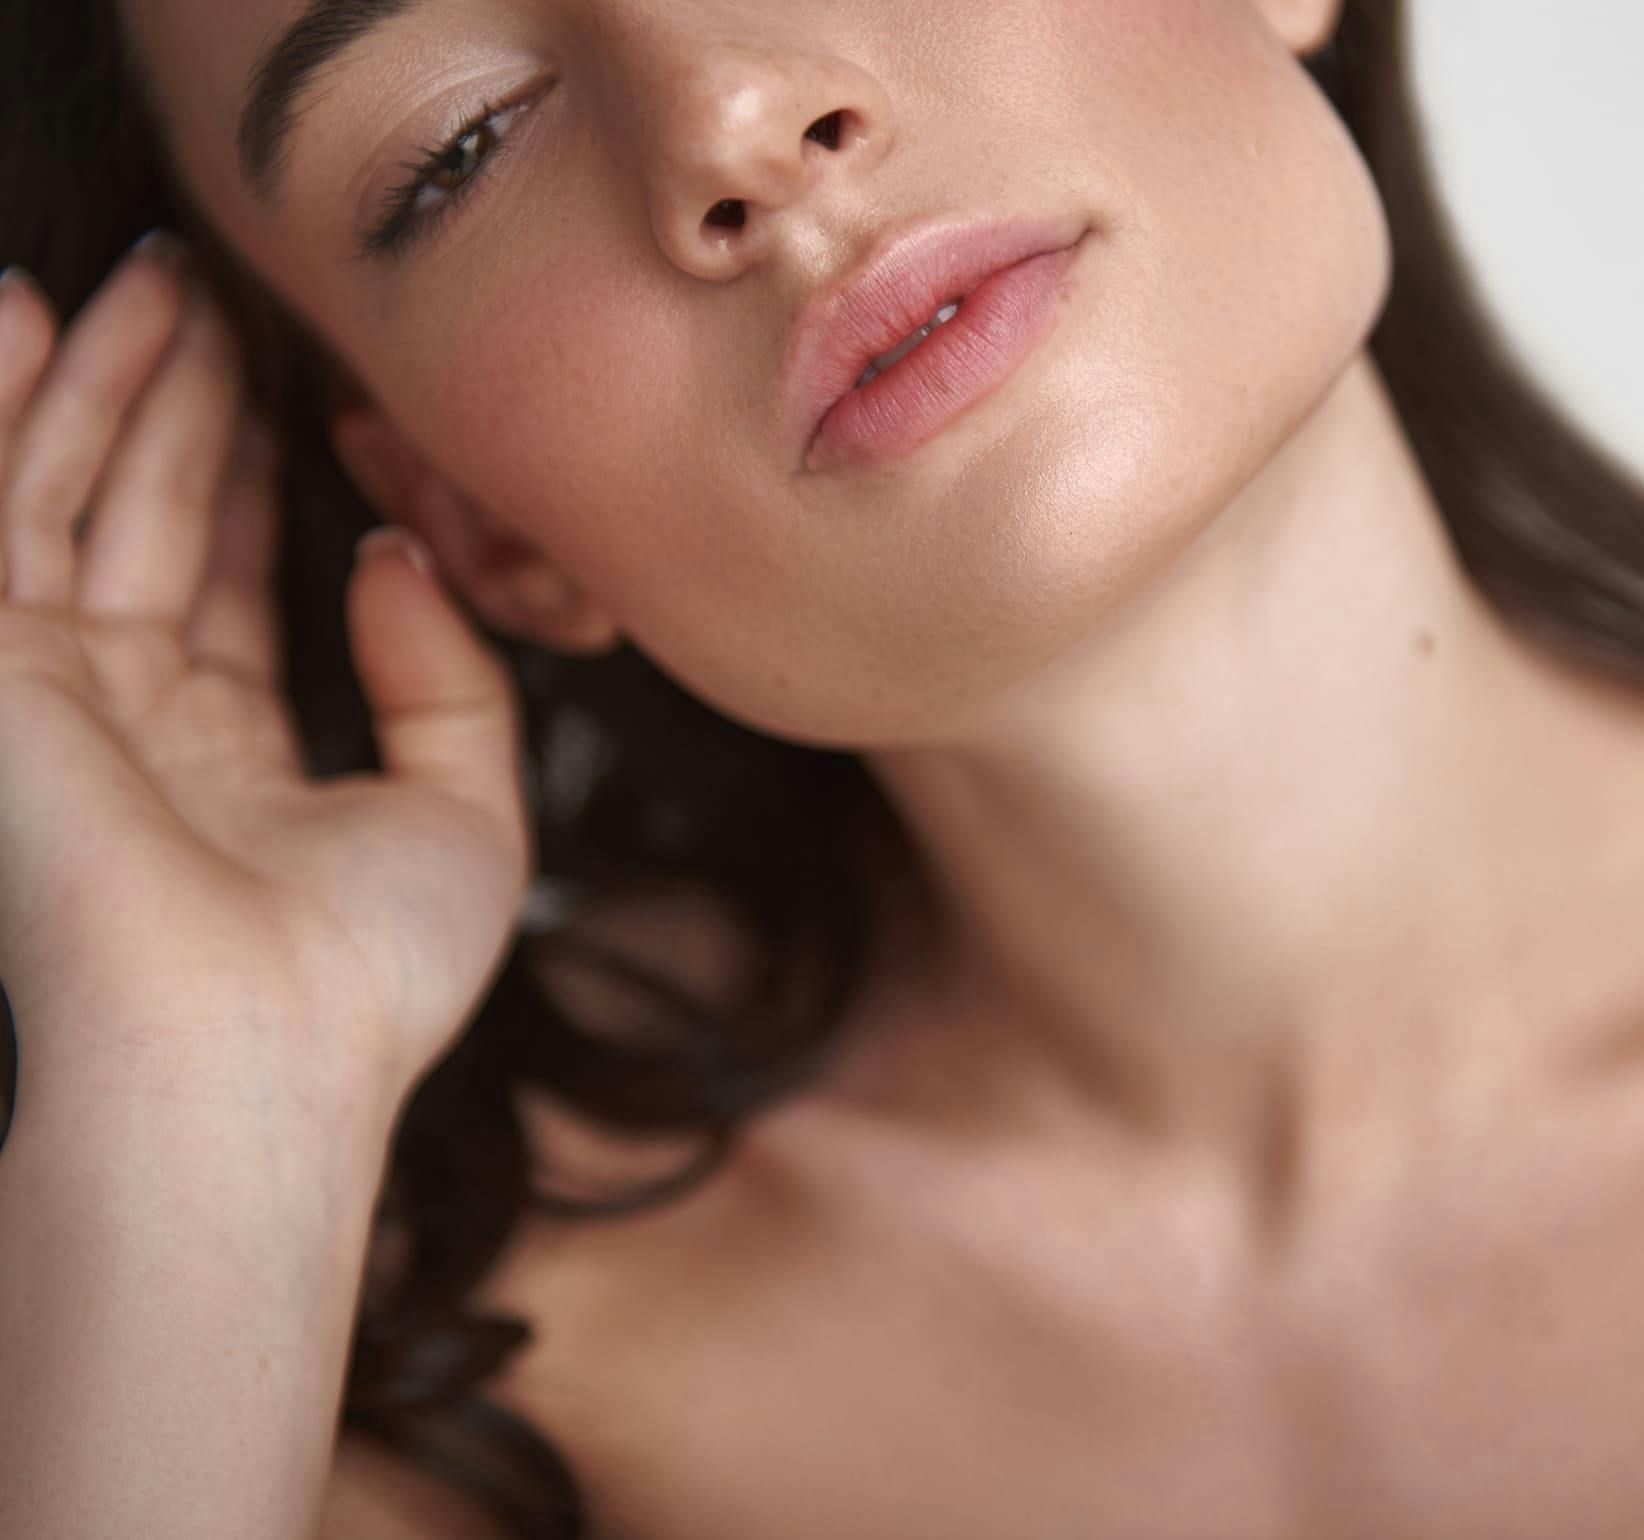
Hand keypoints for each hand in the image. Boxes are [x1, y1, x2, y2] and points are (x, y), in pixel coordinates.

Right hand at [0, 238, 532, 1113]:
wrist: (257, 1060)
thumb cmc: (364, 975)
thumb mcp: (465, 816)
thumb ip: (445, 682)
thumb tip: (389, 559)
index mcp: (230, 752)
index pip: (234, 581)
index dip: (258, 475)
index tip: (291, 378)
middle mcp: (128, 718)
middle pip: (151, 519)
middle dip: (179, 402)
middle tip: (212, 284)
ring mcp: (47, 694)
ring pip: (65, 497)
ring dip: (99, 381)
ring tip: (141, 272)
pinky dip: (1, 411)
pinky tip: (23, 309)